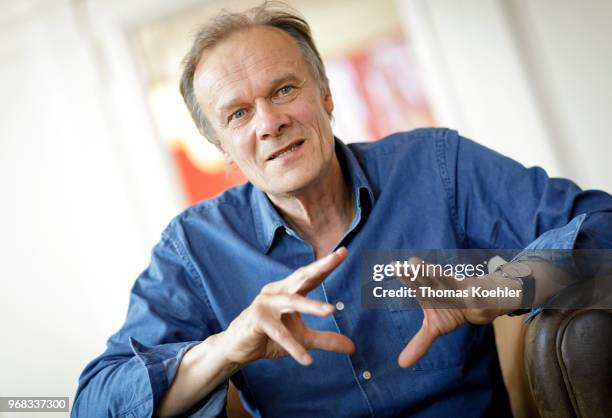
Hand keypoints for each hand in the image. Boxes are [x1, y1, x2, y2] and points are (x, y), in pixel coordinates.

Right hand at [220, 247, 355, 367]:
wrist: (238, 350)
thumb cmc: (269, 338)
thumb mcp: (303, 339)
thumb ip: (326, 340)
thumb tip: (352, 347)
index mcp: (288, 291)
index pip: (310, 276)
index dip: (326, 265)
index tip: (343, 251)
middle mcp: (277, 292)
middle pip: (301, 277)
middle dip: (320, 266)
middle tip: (337, 257)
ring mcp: (265, 303)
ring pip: (292, 302)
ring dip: (312, 306)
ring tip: (331, 311)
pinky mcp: (256, 319)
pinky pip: (279, 333)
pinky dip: (293, 346)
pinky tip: (307, 359)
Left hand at [397, 257, 519, 367]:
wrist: (482, 302)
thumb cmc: (451, 310)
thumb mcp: (435, 328)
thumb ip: (419, 343)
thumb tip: (401, 364)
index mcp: (428, 292)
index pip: (413, 282)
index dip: (404, 275)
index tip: (393, 266)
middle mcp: (441, 285)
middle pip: (428, 276)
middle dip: (420, 270)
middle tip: (411, 263)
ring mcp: (459, 287)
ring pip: (451, 280)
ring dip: (444, 275)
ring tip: (434, 270)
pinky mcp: (477, 295)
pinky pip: (476, 296)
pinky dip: (475, 295)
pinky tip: (472, 294)